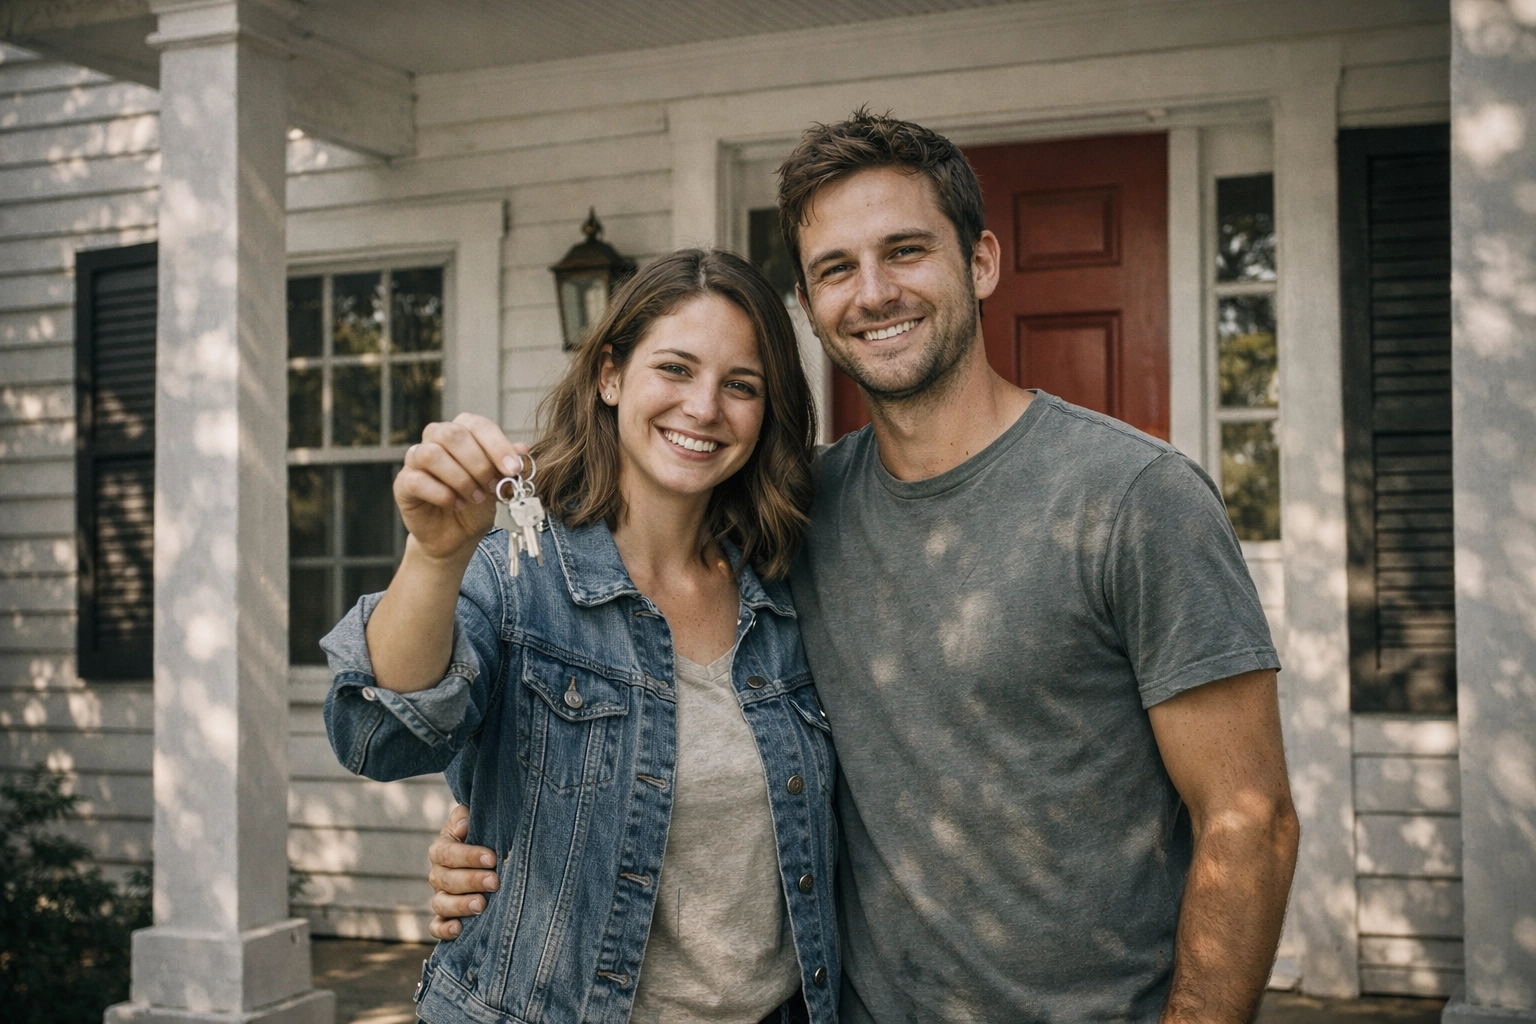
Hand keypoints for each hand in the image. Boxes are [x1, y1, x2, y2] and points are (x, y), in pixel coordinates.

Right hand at [397, 414, 527, 561]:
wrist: (459, 535)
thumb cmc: (480, 503)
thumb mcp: (502, 485)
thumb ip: (511, 466)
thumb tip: (523, 449)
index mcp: (462, 431)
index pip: (477, 425)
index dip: (497, 445)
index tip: (513, 469)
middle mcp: (435, 439)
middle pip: (452, 434)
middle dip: (478, 462)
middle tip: (493, 485)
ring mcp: (415, 460)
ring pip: (431, 454)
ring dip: (460, 478)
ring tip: (476, 497)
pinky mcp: (403, 483)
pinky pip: (417, 480)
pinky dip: (443, 494)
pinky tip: (457, 504)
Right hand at [427, 804, 499, 940]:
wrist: (486, 854)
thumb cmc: (481, 834)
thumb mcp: (474, 818)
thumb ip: (465, 816)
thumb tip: (463, 825)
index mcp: (441, 850)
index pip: (448, 853)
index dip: (468, 856)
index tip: (491, 857)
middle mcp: (438, 875)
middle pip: (447, 880)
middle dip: (472, 881)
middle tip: (494, 882)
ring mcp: (440, 897)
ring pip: (441, 904)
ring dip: (460, 905)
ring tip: (481, 905)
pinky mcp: (445, 917)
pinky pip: (436, 927)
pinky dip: (443, 929)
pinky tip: (458, 929)